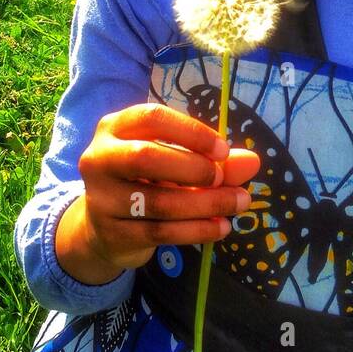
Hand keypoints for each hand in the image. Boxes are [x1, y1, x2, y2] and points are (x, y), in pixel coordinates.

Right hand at [75, 101, 259, 270]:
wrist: (104, 229)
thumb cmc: (144, 182)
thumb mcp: (174, 163)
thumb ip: (211, 160)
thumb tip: (253, 162)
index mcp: (115, 128)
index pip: (151, 118)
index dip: (190, 132)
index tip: (222, 150)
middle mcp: (99, 158)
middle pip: (145, 157)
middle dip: (193, 168)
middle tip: (222, 178)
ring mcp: (101, 198)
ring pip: (157, 201)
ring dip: (205, 204)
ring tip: (237, 204)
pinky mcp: (111, 233)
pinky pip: (160, 232)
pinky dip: (196, 230)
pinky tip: (221, 228)